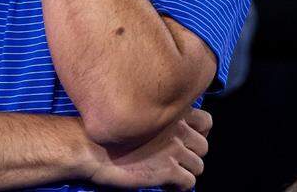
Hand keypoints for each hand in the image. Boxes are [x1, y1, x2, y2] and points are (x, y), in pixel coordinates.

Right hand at [86, 109, 211, 189]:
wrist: (90, 147)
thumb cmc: (107, 132)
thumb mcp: (138, 116)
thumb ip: (158, 120)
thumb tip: (171, 134)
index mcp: (171, 111)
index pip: (206, 121)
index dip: (198, 134)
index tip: (185, 141)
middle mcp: (177, 127)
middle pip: (204, 146)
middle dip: (191, 155)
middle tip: (173, 160)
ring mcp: (174, 148)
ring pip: (199, 165)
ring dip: (185, 171)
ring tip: (168, 173)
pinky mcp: (168, 169)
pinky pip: (189, 182)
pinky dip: (179, 186)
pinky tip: (164, 184)